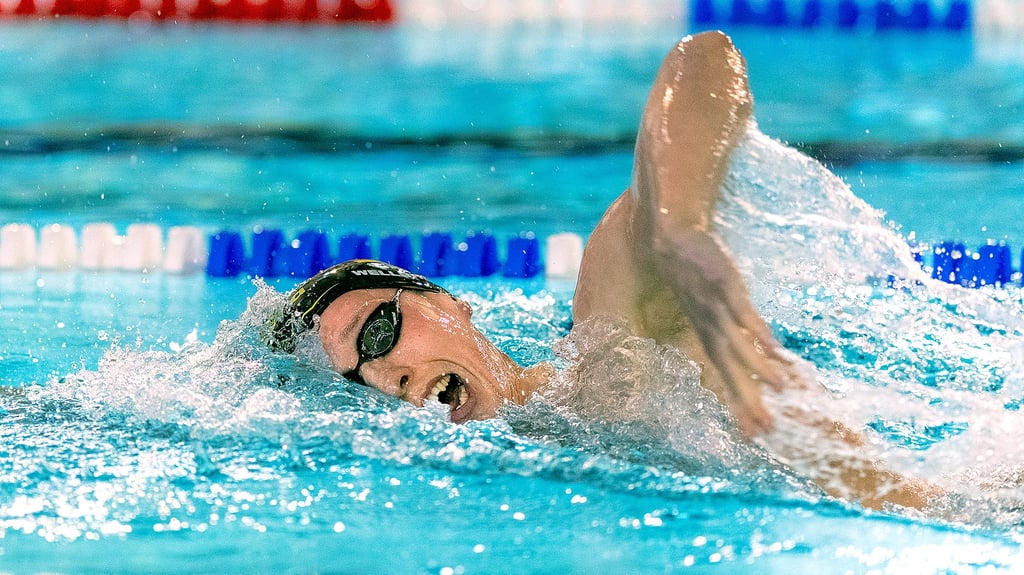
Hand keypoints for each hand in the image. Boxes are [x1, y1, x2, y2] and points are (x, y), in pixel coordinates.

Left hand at [653, 228, 797, 436]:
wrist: (672, 238)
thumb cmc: (691, 272)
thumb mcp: (706, 305)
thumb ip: (730, 327)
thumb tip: (759, 346)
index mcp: (706, 333)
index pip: (723, 376)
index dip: (737, 404)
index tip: (752, 432)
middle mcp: (710, 327)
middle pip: (730, 371)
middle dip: (748, 400)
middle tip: (766, 427)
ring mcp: (717, 307)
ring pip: (738, 346)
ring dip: (758, 369)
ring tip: (780, 390)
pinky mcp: (726, 286)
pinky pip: (743, 314)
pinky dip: (757, 331)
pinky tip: (774, 348)